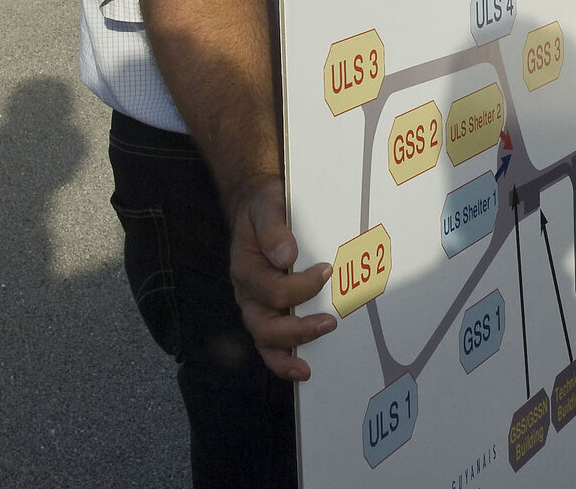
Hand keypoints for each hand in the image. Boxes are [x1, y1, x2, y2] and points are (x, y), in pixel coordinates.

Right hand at [229, 177, 335, 380]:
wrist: (257, 206)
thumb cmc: (263, 208)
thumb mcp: (266, 207)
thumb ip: (273, 229)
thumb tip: (287, 256)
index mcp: (245, 269)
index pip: (272, 289)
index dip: (302, 286)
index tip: (327, 271)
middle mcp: (248, 293)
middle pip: (264, 324)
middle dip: (297, 330)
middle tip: (329, 322)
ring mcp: (257, 306)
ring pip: (265, 341)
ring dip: (289, 352)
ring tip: (308, 367)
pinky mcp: (269, 311)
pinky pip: (271, 343)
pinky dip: (284, 359)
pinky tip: (303, 368)